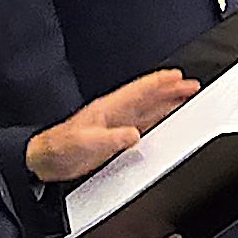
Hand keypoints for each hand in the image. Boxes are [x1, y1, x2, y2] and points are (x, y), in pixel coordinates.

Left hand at [27, 69, 201, 181]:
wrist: (45, 161)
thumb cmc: (60, 148)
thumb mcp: (86, 143)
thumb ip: (111, 138)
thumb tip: (134, 134)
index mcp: (109, 108)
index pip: (140, 90)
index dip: (160, 82)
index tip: (178, 76)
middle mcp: (114, 113)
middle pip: (149, 97)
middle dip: (171, 90)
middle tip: (192, 85)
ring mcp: (115, 125)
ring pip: (148, 110)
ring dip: (167, 104)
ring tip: (185, 100)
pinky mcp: (114, 138)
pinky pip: (142, 126)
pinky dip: (157, 121)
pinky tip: (165, 124)